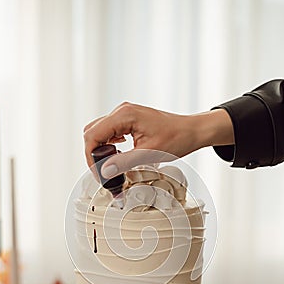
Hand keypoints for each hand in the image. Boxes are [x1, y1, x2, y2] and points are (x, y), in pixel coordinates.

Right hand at [84, 102, 233, 175]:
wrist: (191, 131)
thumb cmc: (176, 138)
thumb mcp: (149, 154)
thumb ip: (124, 162)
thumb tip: (104, 171)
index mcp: (124, 115)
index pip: (93, 135)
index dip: (91, 157)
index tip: (98, 173)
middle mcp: (121, 111)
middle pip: (92, 132)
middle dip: (94, 154)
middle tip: (103, 172)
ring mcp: (124, 114)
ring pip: (99, 131)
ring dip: (101, 149)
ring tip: (111, 166)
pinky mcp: (128, 119)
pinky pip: (109, 131)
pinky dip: (108, 144)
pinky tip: (118, 154)